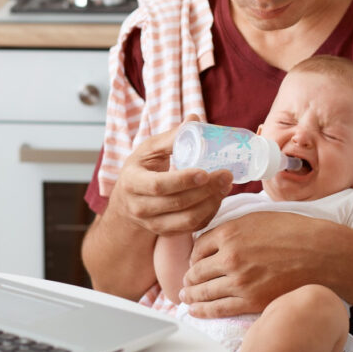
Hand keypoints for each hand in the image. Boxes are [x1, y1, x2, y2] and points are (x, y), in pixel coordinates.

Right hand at [105, 116, 233, 237]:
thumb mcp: (148, 151)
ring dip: (212, 203)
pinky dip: (209, 213)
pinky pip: (192, 228)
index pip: (158, 185)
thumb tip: (194, 119)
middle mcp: (139, 207)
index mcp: (132, 182)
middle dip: (206, 190)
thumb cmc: (140, 170)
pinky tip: (218, 198)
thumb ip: (171, 137)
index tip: (206, 171)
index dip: (183, 180)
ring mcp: (152, 224)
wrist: (126, 202)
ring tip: (226, 186)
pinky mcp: (166, 232)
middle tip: (227, 175)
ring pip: (188, 219)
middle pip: (177, 203)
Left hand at [180, 211, 322, 317]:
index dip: (193, 256)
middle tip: (185, 283)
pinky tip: (195, 310)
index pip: (198, 247)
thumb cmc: (294, 232)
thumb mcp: (257, 218)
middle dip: (189, 278)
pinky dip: (203, 311)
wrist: (321, 254)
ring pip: (204, 291)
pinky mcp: (251, 301)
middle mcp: (229, 257)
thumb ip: (233, 228)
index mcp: (229, 233)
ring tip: (186, 298)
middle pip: (197, 271)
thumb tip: (215, 238)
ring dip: (191, 295)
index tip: (193, 262)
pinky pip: (218, 308)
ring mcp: (239, 281)